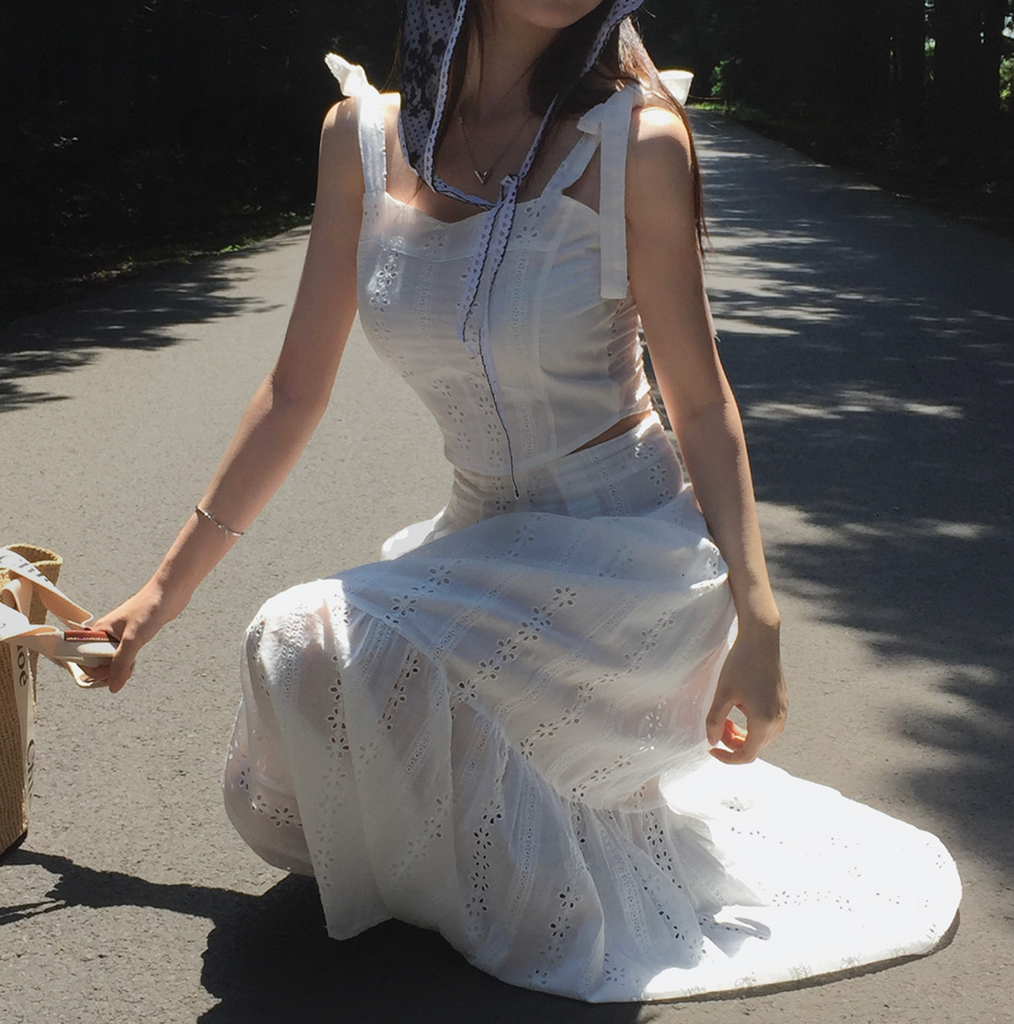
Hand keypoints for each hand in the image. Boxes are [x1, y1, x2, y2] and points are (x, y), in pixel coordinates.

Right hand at [85, 581, 182, 692]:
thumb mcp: (133, 640)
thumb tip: (113, 687)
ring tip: (131, 667)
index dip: (94, 671)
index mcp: (98, 631)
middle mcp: (105, 633)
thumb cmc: (149, 609)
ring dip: (119, 668)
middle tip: (124, 671)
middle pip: (97, 662)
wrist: (169, 593)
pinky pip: (122, 655)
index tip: (109, 675)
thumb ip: (121, 664)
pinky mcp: (131, 636)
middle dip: (108, 672)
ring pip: (111, 659)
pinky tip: (134, 662)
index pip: (84, 659)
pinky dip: (127, 662)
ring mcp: (118, 635)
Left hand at [705, 626, 786, 763]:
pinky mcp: (781, 701)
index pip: (747, 755)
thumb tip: (711, 741)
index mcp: (765, 722)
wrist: (761, 639)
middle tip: (715, 726)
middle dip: (732, 743)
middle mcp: (778, 720)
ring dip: (741, 733)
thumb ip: (715, 721)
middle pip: (754, 747)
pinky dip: (750, 723)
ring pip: (760, 736)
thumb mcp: (723, 694)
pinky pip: (766, 723)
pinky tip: (736, 706)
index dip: (727, 758)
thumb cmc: (741, 664)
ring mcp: (782, 710)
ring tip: (723, 717)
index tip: (711, 749)